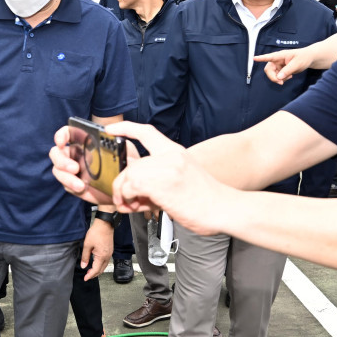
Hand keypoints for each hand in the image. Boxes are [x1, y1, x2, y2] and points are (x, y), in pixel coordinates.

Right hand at [50, 121, 178, 205]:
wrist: (129, 186)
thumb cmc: (126, 164)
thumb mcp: (126, 146)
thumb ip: (120, 134)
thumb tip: (110, 130)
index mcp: (83, 143)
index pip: (66, 134)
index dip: (61, 136)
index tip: (61, 142)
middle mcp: (75, 155)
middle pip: (56, 153)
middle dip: (61, 160)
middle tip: (75, 167)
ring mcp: (74, 171)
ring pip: (57, 170)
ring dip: (65, 176)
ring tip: (79, 183)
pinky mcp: (75, 186)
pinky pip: (66, 185)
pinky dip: (71, 185)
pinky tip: (82, 187)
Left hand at [81, 219, 112, 280]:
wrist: (105, 224)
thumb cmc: (96, 232)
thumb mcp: (87, 245)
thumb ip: (85, 257)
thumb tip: (83, 266)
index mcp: (102, 256)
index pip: (96, 270)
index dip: (90, 275)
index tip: (85, 278)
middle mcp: (107, 256)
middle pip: (101, 270)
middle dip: (94, 274)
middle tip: (87, 276)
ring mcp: (110, 253)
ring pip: (104, 266)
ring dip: (98, 270)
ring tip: (90, 271)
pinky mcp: (110, 250)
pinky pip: (106, 261)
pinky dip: (101, 265)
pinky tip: (96, 263)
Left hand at [109, 130, 226, 236]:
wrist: (224, 208)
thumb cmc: (206, 198)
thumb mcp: (184, 175)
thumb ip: (160, 175)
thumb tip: (136, 188)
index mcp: (175, 151)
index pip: (147, 132)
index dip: (126, 128)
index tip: (111, 130)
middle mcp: (169, 157)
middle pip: (131, 164)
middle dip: (122, 182)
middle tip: (124, 198)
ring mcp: (165, 169)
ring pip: (128, 176)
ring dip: (123, 193)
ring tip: (131, 205)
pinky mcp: (160, 185)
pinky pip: (130, 188)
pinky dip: (127, 199)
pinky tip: (137, 206)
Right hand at [254, 48, 312, 84]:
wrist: (309, 59)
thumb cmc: (303, 57)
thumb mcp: (297, 64)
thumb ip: (287, 70)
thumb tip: (278, 77)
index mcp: (280, 55)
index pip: (269, 57)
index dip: (261, 58)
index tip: (254, 58)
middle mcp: (277, 60)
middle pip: (268, 70)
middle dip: (273, 77)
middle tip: (280, 82)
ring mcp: (279, 65)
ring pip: (273, 75)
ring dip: (279, 79)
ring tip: (290, 77)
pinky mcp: (281, 70)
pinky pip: (278, 77)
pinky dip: (282, 79)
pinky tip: (290, 76)